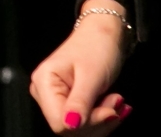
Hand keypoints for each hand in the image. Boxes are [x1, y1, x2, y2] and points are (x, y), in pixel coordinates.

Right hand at [29, 8, 131, 132]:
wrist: (104, 33)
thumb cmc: (97, 46)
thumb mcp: (92, 76)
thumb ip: (80, 102)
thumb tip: (70, 125)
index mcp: (43, 82)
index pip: (60, 123)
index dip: (87, 123)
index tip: (109, 111)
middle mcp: (44, 92)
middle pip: (69, 128)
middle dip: (98, 121)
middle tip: (117, 103)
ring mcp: (55, 98)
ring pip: (78, 129)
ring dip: (103, 120)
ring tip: (117, 101)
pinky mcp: (67, 101)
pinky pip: (84, 122)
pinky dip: (102, 118)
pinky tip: (113, 105)